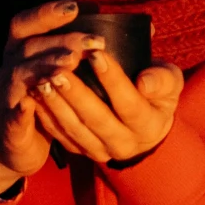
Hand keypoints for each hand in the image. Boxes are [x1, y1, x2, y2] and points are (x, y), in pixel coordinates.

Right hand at [0, 1, 105, 192]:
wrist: (22, 147)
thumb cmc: (57, 102)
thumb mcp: (80, 72)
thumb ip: (108, 51)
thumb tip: (150, 32)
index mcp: (25, 51)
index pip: (26, 23)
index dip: (46, 14)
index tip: (75, 7)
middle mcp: (11, 68)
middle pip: (28, 46)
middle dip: (59, 42)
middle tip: (91, 42)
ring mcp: (8, 95)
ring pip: (21, 76)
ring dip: (45, 67)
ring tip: (70, 64)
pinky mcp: (10, 125)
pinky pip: (15, 114)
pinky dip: (24, 108)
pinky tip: (37, 100)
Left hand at [33, 50, 183, 166]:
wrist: (146, 129)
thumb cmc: (157, 94)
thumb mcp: (169, 83)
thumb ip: (162, 79)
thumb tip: (145, 82)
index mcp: (148, 125)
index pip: (130, 105)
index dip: (113, 81)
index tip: (95, 54)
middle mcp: (124, 144)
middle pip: (97, 120)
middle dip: (76, 94)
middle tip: (59, 69)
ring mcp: (100, 151)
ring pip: (75, 129)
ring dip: (57, 105)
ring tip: (43, 80)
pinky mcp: (81, 151)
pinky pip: (61, 135)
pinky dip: (47, 116)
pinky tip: (35, 95)